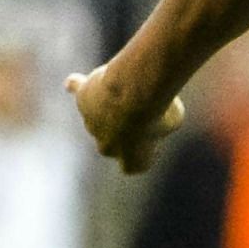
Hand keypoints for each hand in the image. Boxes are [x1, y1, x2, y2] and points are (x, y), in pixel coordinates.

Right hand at [64, 64, 184, 174]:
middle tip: (142, 111)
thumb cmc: (159, 108)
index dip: (142, 153)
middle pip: (112, 143)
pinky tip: (74, 82)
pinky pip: (78, 92)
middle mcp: (107, 146)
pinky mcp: (84, 100)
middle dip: (124, 129)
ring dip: (113, 103)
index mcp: (131, 157)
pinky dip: (77, 86)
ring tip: (133, 86)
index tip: (152, 138)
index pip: (133, 165)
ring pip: (99, 114)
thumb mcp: (174, 116)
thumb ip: (163, 119)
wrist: (135, 90)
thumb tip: (151, 111)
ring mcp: (92, 122)